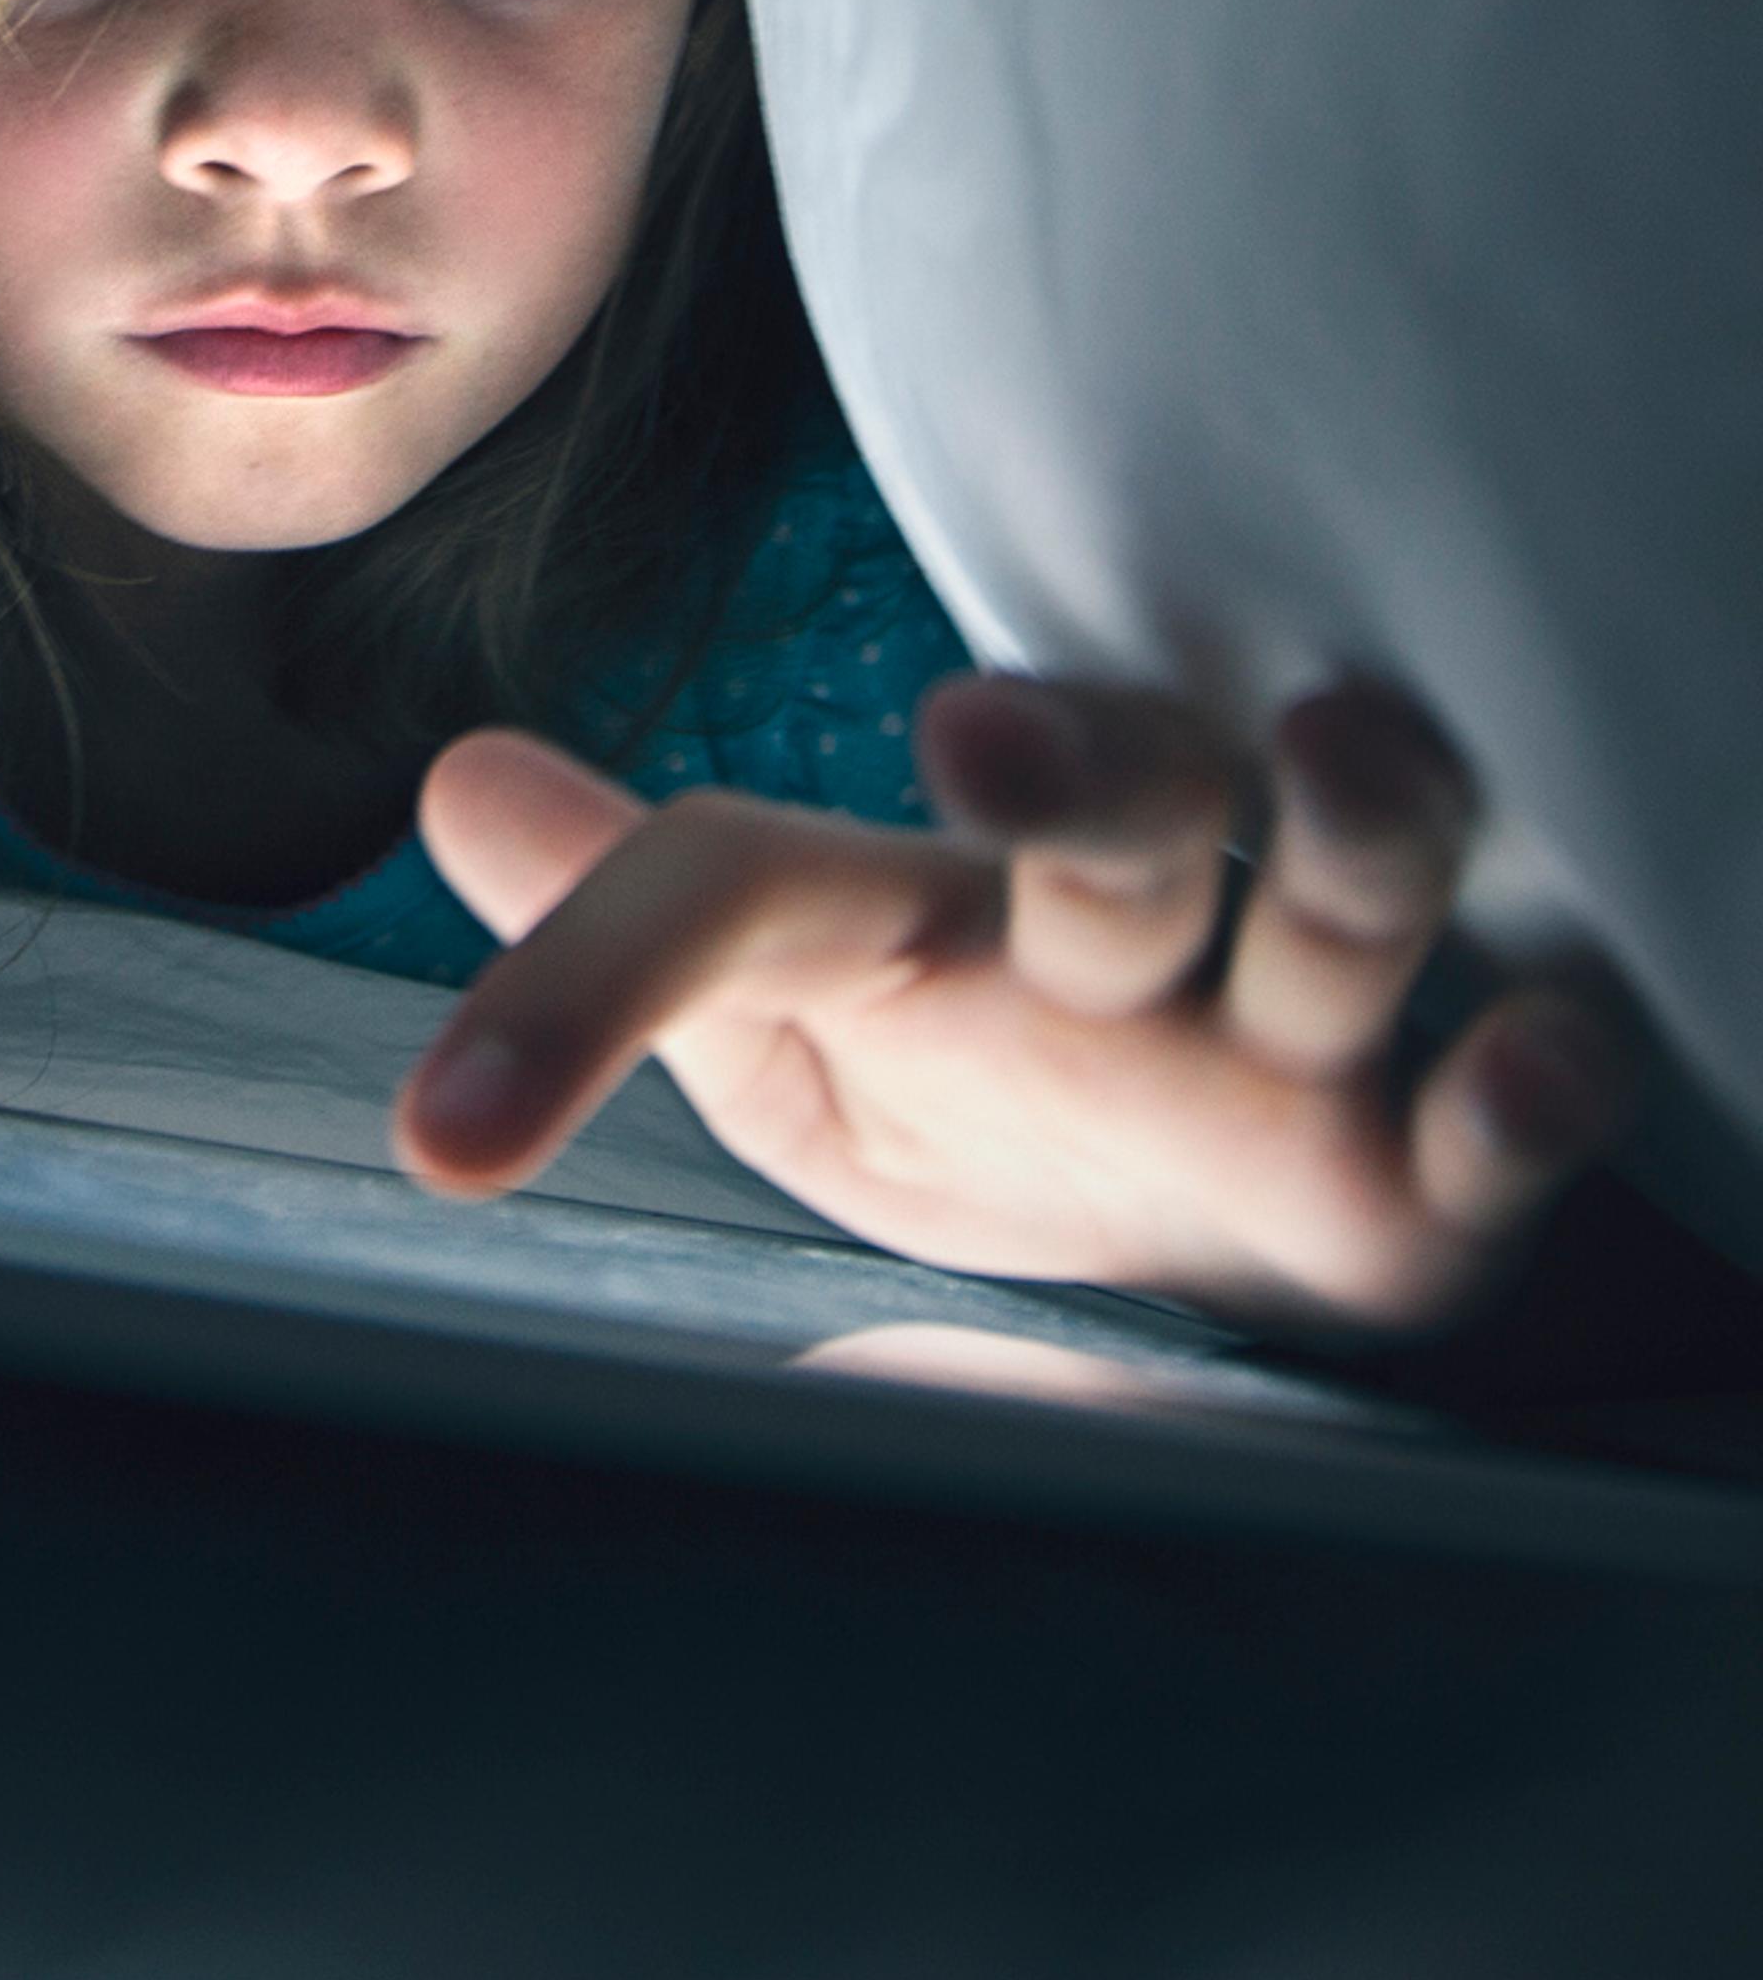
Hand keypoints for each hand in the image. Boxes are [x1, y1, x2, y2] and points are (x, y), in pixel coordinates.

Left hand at [391, 674, 1635, 1333]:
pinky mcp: (1424, 1182)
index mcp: (917, 909)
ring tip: (1334, 742)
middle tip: (984, 732)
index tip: (442, 1137)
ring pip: (1340, 903)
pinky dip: (1537, 1075)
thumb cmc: (975, 1096)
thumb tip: (453, 777)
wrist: (1203, 1246)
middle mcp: (1112, 935)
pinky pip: (1510, 1111)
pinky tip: (1534, 1048)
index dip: (588, 971)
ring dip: (1346, 828)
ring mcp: (1284, 1045)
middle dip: (1071, 760)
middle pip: (1111, 806)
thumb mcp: (784, 1030)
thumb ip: (631, 928)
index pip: (741, 885)